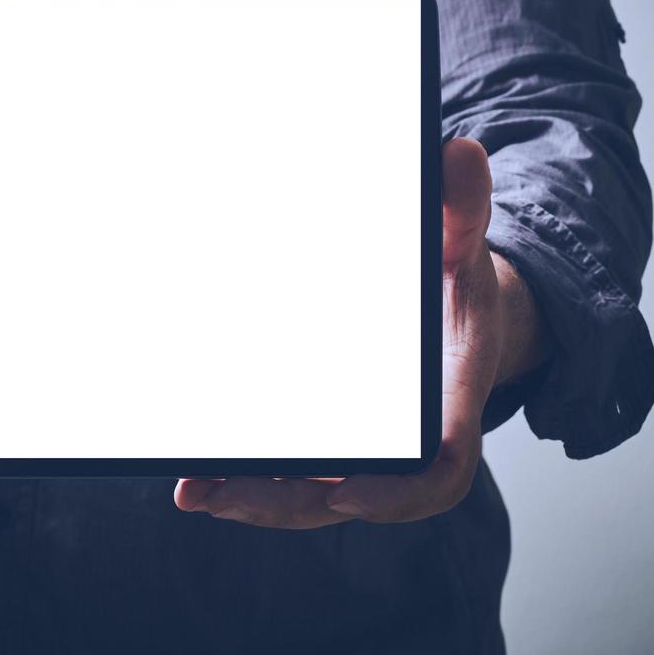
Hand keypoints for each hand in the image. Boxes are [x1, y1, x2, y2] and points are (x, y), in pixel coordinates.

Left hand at [174, 137, 521, 528]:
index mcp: (450, 406)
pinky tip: (192, 474)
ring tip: (194, 490)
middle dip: (288, 502)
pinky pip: (289, 474)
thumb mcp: (461, 244)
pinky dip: (242, 479)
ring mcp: (364, 452)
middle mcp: (405, 443)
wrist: (446, 317)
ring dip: (250, 498)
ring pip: (310, 495)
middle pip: (352, 497)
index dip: (396, 493)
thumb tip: (459, 152)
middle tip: (227, 493)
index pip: (435, 471)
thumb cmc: (452, 286)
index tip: (349, 497)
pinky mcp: (328, 445)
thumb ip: (461, 207)